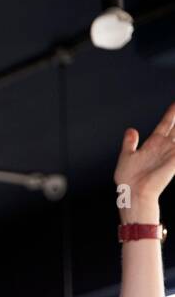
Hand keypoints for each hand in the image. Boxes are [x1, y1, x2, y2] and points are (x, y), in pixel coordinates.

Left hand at [115, 101, 174, 218]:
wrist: (133, 193)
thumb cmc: (128, 180)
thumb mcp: (126, 157)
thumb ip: (129, 143)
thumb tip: (131, 130)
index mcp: (153, 144)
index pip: (165, 124)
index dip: (171, 114)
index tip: (174, 103)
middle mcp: (164, 146)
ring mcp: (171, 152)